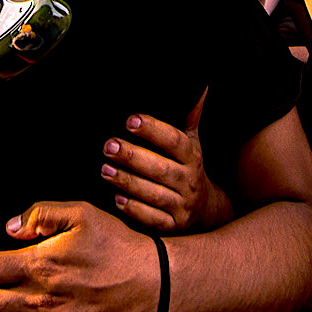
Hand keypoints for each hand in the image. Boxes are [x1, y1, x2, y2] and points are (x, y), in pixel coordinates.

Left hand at [101, 90, 232, 232]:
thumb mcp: (192, 142)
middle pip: (161, 168)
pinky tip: (117, 200)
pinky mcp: (173, 227)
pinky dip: (135, 210)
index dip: (153, 130)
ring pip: (155, 194)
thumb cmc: (188, 168)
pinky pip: (153, 220)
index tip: (129, 120)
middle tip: (108, 145)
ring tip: (104, 170)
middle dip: (133, 156)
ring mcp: (182, 206)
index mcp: (193, 157)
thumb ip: (190, 116)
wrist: (206, 210)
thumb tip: (200, 85)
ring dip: (128, 182)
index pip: (175, 141)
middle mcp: (190, 181)